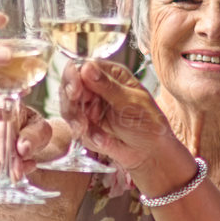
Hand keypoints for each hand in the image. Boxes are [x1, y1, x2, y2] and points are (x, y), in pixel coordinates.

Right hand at [0, 100, 69, 182]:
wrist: (22, 128)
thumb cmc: (31, 127)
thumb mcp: (40, 130)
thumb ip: (33, 138)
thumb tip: (23, 149)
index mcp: (3, 105)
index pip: (1, 132)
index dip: (9, 154)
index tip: (17, 171)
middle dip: (4, 166)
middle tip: (18, 175)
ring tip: (16, 167)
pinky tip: (4, 167)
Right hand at [61, 60, 180, 179]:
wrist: (151, 153)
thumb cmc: (148, 123)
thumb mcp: (131, 102)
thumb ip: (107, 86)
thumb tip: (87, 67)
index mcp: (109, 75)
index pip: (82, 68)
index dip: (73, 76)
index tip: (75, 90)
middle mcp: (96, 89)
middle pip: (69, 87)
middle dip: (71, 101)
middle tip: (79, 114)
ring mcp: (89, 109)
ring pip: (68, 108)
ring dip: (76, 120)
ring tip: (86, 130)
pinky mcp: (86, 128)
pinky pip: (76, 129)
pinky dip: (89, 136)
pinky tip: (105, 141)